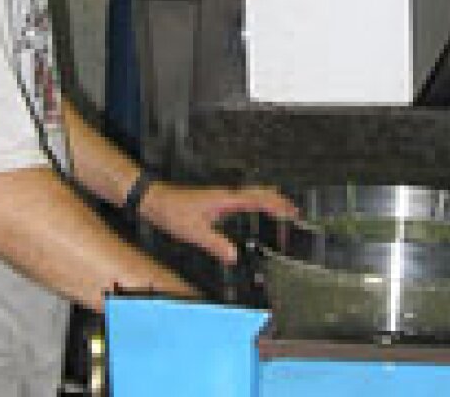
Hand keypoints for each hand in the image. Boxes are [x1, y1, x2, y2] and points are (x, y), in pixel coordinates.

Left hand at [138, 182, 298, 264]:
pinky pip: (243, 199)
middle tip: (295, 214)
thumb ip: (215, 244)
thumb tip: (235, 257)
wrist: (154, 199)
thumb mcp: (193, 232)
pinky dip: (256, 203)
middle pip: (260, 193)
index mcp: (225, 199)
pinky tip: (256, 212)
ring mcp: (221, 196)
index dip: (278, 206)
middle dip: (279, 202)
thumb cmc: (171, 211)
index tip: (293, 214)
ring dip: (269, 201)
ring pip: (252, 194)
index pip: (258, 199)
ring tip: (283, 213)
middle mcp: (226, 195)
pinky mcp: (216, 200)